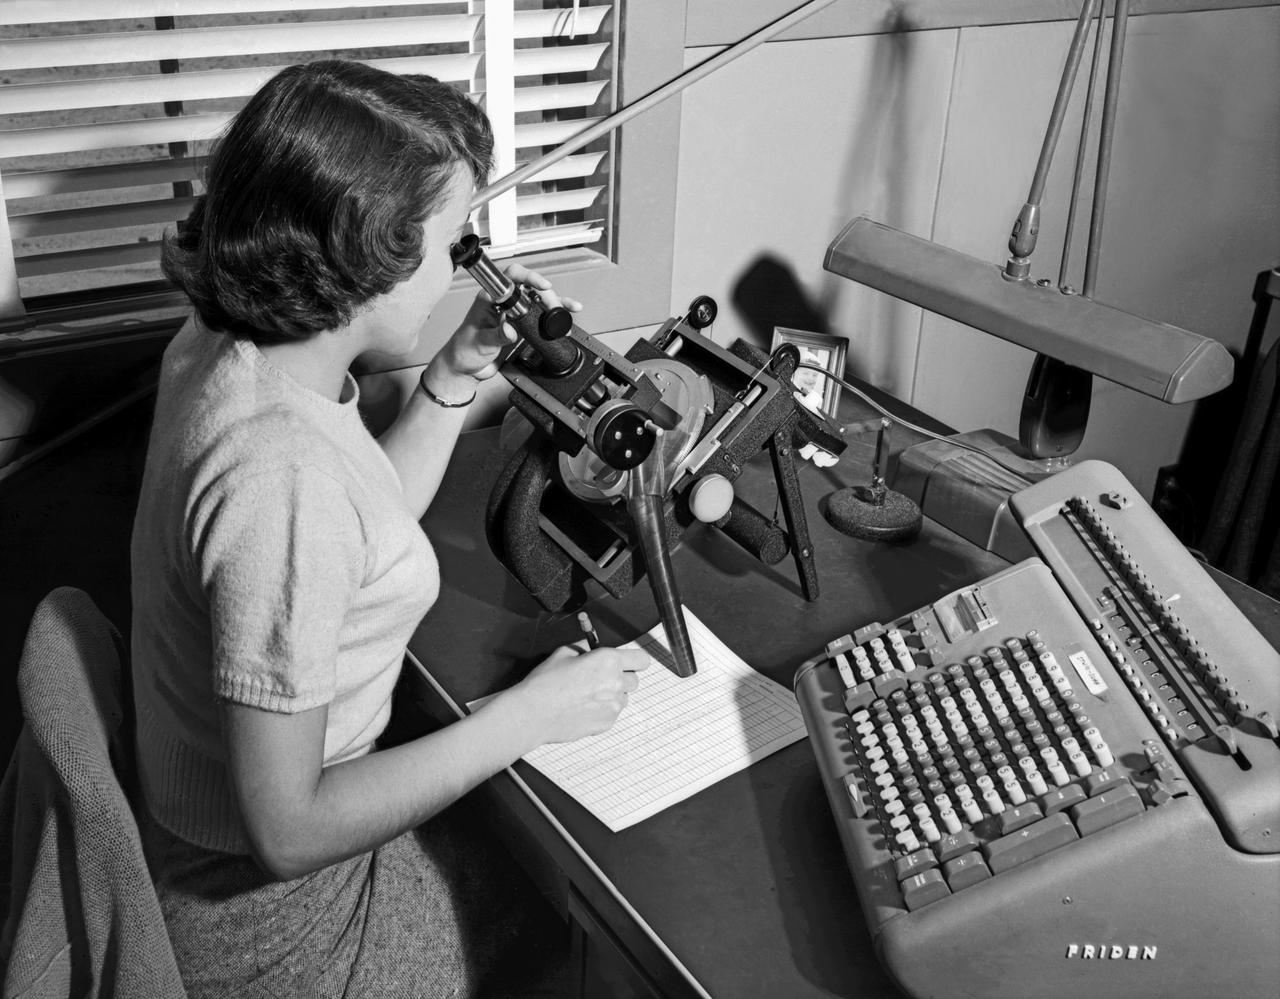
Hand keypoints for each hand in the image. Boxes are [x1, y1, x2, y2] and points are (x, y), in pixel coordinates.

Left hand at [428, 264, 583, 389]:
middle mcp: (502, 303)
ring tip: (569, 309)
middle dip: (547, 296)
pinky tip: (566, 318)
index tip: (543, 286)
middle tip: (555, 309)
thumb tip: (510, 330)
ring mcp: (512, 314)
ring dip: (556, 303)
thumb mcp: (480, 342)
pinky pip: (539, 317)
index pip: (511, 277)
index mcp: (489, 298)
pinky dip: (554, 318)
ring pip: (538, 301)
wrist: (465, 368)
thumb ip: (496, 335)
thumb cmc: (464, 350)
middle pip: (530, 288)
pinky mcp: (520, 326)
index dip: (529, 277)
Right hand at [506, 644, 649, 744]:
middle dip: (621, 677)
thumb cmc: (545, 683)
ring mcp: (613, 706)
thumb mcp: (564, 652)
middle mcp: (616, 683)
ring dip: (613, 694)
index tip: (626, 661)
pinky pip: (613, 713)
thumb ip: (586, 648)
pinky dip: (603, 710)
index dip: (633, 660)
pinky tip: (583, 707)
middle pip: (634, 680)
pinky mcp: (607, 723)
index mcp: (608, 661)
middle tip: (600, 678)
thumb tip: (594, 648)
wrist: (532, 713)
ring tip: (588, 694)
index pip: (641, 659)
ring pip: (624, 697)